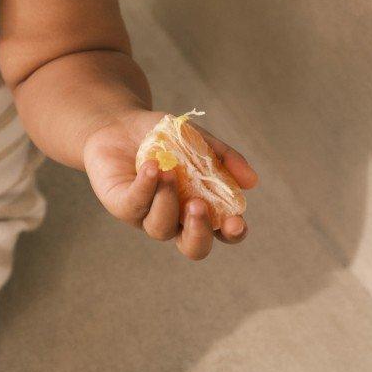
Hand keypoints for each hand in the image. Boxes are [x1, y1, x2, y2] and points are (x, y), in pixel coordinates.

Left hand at [83, 106, 258, 260]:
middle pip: (193, 247)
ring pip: (161, 228)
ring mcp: (146, 216)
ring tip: (169, 170)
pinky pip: (134, 206)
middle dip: (199, 232)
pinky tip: (151, 165)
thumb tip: (252, 182)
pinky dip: (146, 186)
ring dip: (168, 200)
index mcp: (200, 208)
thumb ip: (225, 158)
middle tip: (199, 205)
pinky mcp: (121, 205)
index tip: (237, 221)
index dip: (232, 234)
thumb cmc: (163, 138)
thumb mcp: (199, 141)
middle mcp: (175, 219)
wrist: (119, 123)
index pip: (222, 233)